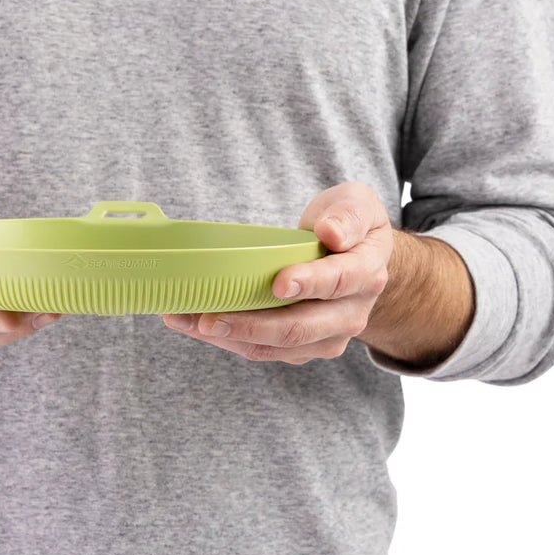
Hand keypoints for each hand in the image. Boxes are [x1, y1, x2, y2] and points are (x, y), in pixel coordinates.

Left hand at [161, 182, 392, 364]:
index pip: (338, 282)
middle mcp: (350, 313)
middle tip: (210, 318)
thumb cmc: (349, 226)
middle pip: (300, 328)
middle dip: (252, 325)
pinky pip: (264, 350)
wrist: (358, 261)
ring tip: (187, 320)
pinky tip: (193, 323)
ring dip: (229, 337)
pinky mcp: (302, 348)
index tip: (278, 283)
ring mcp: (326, 336)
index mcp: (366, 273)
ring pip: (277, 347)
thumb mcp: (358, 203)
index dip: (309, 283)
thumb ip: (349, 214)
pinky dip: (227, 340)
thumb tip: (331, 234)